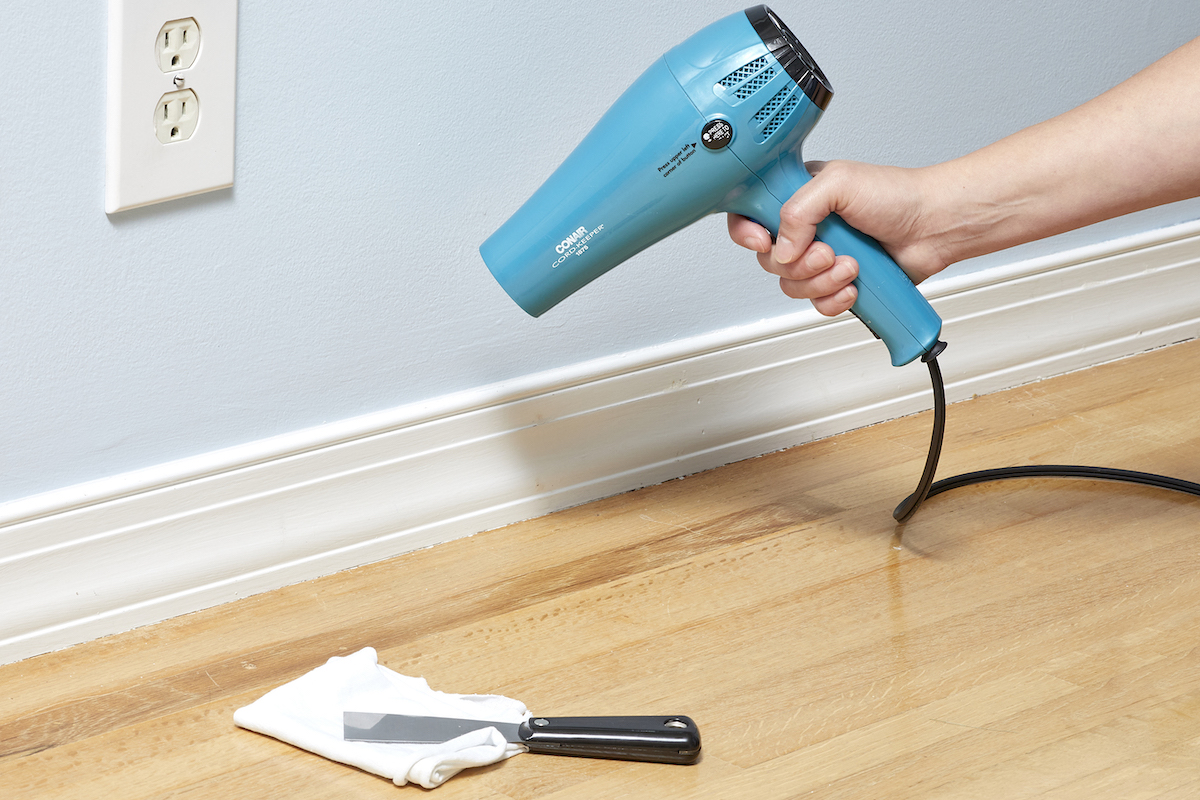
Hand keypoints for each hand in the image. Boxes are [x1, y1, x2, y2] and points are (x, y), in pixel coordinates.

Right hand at [728, 161, 951, 315]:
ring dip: (822, 281)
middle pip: (770, 261)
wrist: (934, 225)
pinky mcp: (839, 283)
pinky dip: (835, 299)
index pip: (749, 216)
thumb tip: (781, 249)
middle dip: (799, 263)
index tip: (764, 241)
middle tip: (827, 251)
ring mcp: (821, 259)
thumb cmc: (896, 195)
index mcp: (797, 197)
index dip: (748, 234)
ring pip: (792, 287)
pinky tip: (854, 284)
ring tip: (851, 264)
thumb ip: (797, 211)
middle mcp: (805, 230)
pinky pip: (817, 304)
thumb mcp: (838, 183)